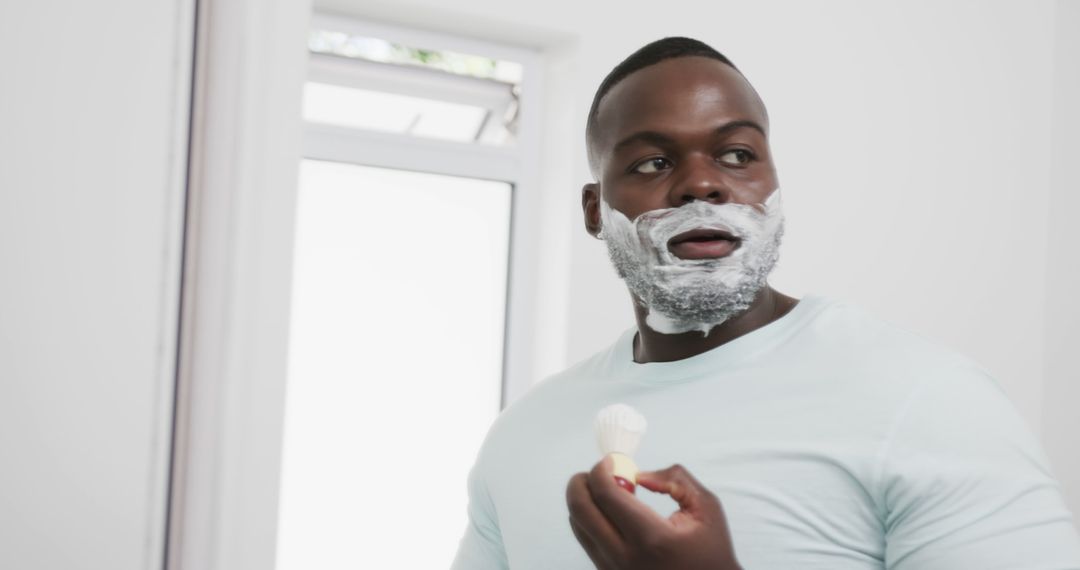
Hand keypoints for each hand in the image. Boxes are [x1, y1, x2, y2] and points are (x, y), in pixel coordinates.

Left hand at [565, 458, 740, 569]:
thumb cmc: (710, 549)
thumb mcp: (706, 507)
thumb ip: (674, 479)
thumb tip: (637, 475)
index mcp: (651, 538)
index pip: (607, 495)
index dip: (601, 470)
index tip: (610, 460)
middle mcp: (625, 557)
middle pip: (580, 510)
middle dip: (581, 482)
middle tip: (598, 471)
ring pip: (577, 525)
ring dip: (583, 500)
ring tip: (605, 490)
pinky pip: (586, 541)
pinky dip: (588, 519)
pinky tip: (608, 511)